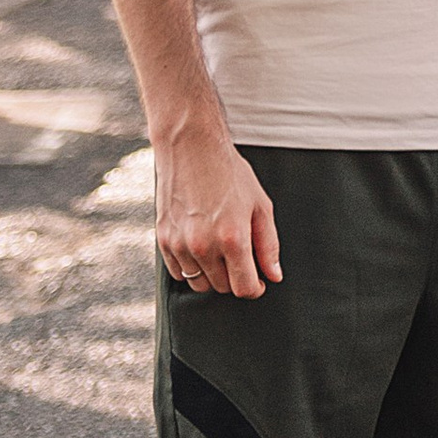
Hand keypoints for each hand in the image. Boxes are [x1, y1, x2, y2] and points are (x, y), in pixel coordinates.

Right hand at [156, 133, 280, 299]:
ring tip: (220, 250)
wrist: (192, 148)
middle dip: (236, 278)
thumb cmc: (230, 174)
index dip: (255, 288)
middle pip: (223, 287)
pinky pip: (178, 273)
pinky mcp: (163, 240)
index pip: (243, 288)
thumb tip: (273, 275)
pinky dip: (191, 268)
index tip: (258, 281)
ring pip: (199, 284)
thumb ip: (268, 245)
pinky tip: (201, 247)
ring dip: (213, 275)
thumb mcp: (260, 205)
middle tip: (240, 257)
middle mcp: (203, 245)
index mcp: (232, 237)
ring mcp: (180, 244)